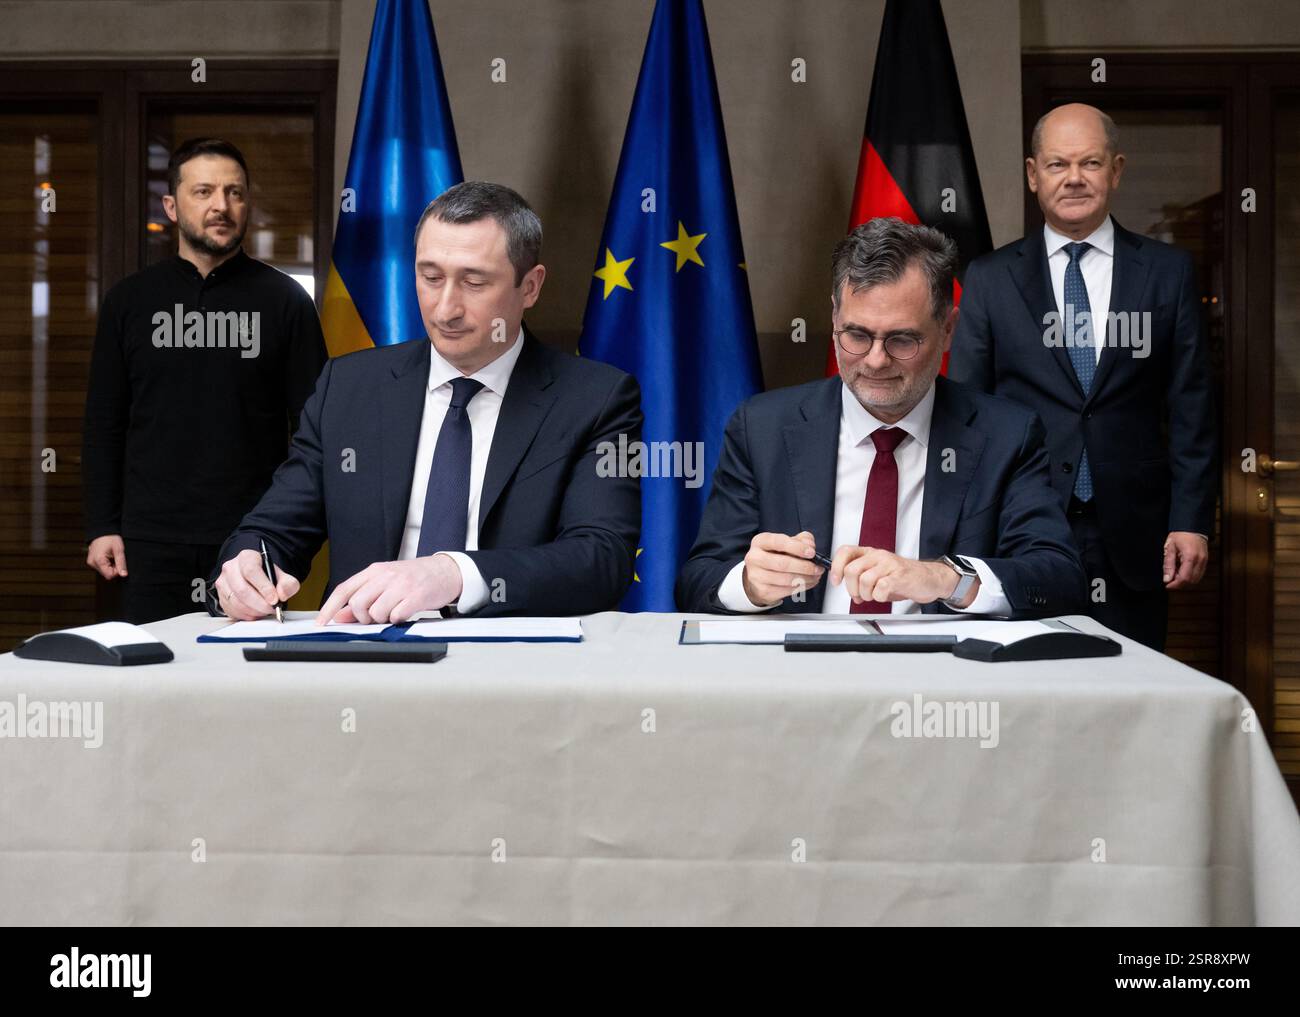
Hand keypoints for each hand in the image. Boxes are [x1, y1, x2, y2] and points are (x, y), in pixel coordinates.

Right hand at [86, 535, 126, 579]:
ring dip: (110, 567)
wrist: (102, 531)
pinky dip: (106, 564)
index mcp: (98, 560)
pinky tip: (108, 557)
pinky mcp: (91, 561)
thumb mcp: (119, 550)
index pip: (109, 575)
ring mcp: (91, 562)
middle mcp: (92, 563)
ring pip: (104, 571)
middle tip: (116, 558)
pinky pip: (101, 567)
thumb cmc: (111, 538)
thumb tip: (124, 575)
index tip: (119, 563)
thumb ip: (121, 563)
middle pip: (106, 574)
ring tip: (111, 556)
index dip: (117, 571)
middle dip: (113, 569)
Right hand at [215, 549, 299, 620]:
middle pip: (242, 589)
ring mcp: (223, 583)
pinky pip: (231, 610)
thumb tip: (282, 595)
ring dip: (254, 611)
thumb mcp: (283, 576)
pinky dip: (246, 615)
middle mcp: (231, 568)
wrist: (256, 579)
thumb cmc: (267, 576)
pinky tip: (256, 613)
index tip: (274, 599)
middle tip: (272, 608)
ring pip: (236, 602)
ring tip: (265, 610)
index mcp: (246, 557)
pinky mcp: (221, 597)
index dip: (264, 587)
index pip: (251, 571)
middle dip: (260, 604)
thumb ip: (288, 584)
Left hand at [315, 553, 463, 624]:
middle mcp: (385, 576)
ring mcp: (401, 585)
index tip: (321, 623)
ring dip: (382, 620)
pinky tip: (405, 612)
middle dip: (363, 618)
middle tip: (375, 617)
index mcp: (375, 571)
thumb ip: (361, 598)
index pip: (344, 589)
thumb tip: (339, 616)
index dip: (329, 607)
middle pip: (358, 604)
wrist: (445, 572)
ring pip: (376, 613)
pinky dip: (398, 620)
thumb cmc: (414, 578)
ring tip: (393, 613)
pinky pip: (396, 616)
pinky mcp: (416, 596)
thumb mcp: (385, 583)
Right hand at [741, 531, 824, 606]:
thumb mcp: (786, 543)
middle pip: (783, 564)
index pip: (778, 542)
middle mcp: (755, 558)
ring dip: (806, 578)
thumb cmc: (774, 556)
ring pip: (786, 579)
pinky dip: (802, 587)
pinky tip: (808, 582)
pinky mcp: (763, 591)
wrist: (758, 576)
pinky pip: (786, 590)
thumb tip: (810, 545)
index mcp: (760, 542)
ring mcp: (757, 576)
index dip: (797, 547)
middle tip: (817, 568)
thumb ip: (801, 539)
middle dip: (805, 566)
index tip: (811, 552)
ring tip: (815, 576)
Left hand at [830, 546, 971, 606]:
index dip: (836, 567)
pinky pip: (881, 587)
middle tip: (858, 595)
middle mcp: (878, 556)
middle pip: (851, 570)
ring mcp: (889, 565)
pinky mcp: (900, 576)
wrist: (929, 578)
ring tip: (873, 596)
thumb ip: (862, 580)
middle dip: (851, 588)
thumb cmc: (903, 577)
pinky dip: (878, 597)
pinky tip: (884, 596)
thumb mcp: (878, 574)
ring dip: (865, 594)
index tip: (836, 581)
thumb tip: (851, 592)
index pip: (845, 552)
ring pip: (864, 580)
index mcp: (870, 553)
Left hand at [1163, 531, 1208, 588]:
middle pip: (1191, 581)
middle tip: (1170, 580)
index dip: (1175, 585)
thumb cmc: (1180, 535)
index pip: (1185, 578)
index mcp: (1190, 557)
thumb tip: (1167, 579)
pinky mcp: (1205, 561)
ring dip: (1185, 581)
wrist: (1192, 527)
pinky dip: (1191, 576)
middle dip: (1180, 584)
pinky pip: (1199, 574)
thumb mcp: (1170, 548)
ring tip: (1175, 574)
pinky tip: (1182, 571)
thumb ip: (1168, 564)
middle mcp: (1200, 560)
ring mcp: (1204, 561)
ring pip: (1196, 579)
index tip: (1167, 585)